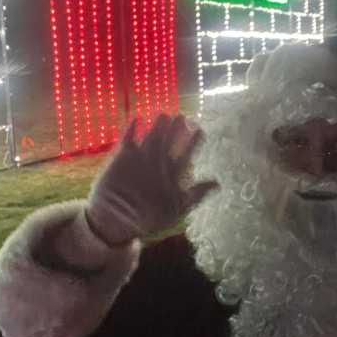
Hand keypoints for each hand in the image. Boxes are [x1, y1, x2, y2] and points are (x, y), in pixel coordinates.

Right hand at [86, 114, 217, 244]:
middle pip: (171, 141)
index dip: (194, 141)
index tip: (200, 129)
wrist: (119, 221)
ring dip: (158, 126)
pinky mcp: (123, 156)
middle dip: (177, 129)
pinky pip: (128, 138)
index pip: (187, 152)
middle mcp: (159, 162)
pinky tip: (137, 118)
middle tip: (182, 117)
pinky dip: (131, 128)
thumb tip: (218, 183)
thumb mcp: (177, 208)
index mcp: (174, 172)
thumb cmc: (150, 217)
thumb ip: (196, 194)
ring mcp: (142, 157)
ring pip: (153, 136)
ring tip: (164, 114)